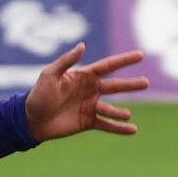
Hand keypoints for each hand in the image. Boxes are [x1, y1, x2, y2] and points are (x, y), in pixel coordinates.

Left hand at [24, 43, 147, 143]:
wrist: (31, 120)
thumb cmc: (38, 95)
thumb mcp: (50, 75)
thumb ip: (66, 61)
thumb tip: (83, 45)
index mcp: (83, 76)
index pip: (108, 66)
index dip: (124, 61)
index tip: (140, 55)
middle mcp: (89, 90)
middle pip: (115, 86)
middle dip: (130, 85)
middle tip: (146, 83)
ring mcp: (90, 106)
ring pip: (111, 108)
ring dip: (120, 112)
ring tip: (128, 114)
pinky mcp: (88, 122)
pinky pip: (107, 124)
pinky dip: (120, 128)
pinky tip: (133, 130)